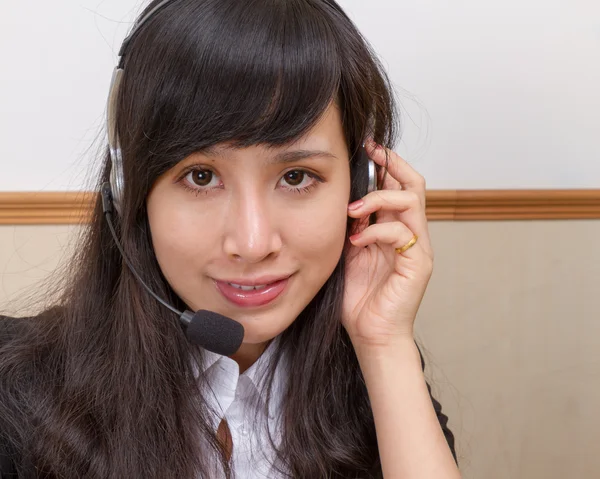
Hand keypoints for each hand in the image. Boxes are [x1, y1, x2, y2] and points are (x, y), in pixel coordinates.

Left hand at [342, 140, 433, 348]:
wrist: (371, 334)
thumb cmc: (359, 297)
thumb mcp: (349, 252)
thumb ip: (353, 226)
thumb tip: (342, 199)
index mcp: (394, 228)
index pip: (398, 186)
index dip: (385, 164)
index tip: (365, 147)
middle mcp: (410, 233)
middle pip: (413, 184)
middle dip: (392, 164)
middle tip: (370, 152)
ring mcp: (417, 247)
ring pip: (411, 201)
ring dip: (379, 197)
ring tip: (352, 209)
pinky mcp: (418, 263)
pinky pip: (401, 233)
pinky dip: (375, 230)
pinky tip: (356, 240)